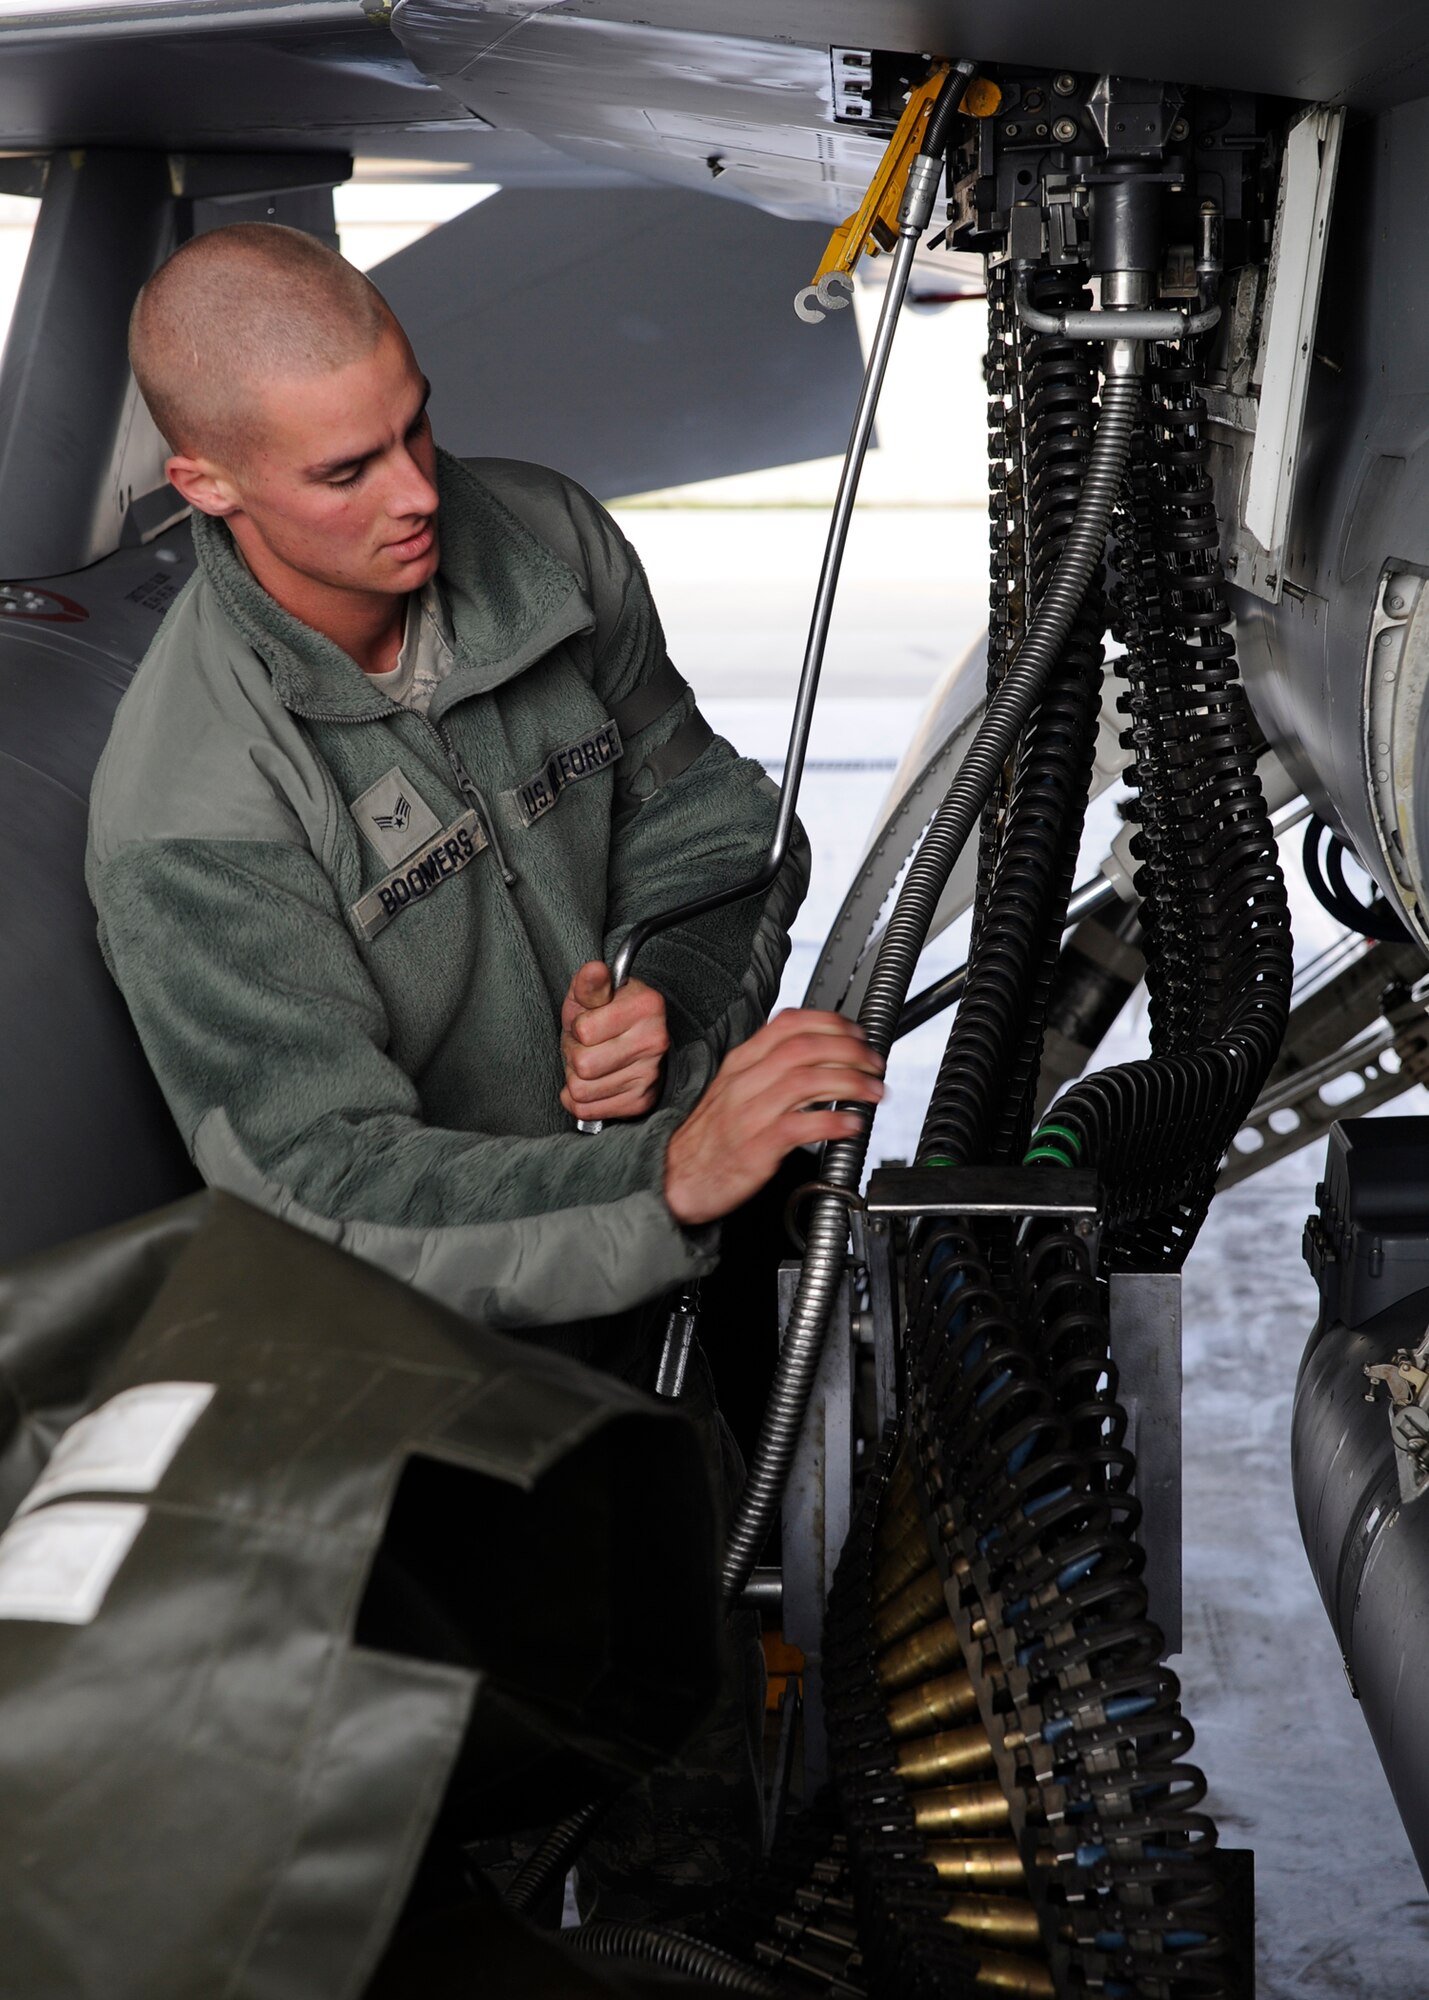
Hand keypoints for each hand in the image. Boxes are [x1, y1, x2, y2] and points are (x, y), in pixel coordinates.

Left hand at [561, 960, 670, 1120]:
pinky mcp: (641, 1102)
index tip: (589, 1024)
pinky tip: (593, 1082)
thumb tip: (594, 970)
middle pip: (582, 1064)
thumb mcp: (593, 995)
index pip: (584, 1031)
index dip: (577, 1027)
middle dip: (573, 1055)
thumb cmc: (607, 1016)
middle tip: (586, 1047)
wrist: (636, 1042)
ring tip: (591, 1063)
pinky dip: (582, 1099)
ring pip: (581, 1090)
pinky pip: (587, 1110)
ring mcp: (650, 1075)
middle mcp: (655, 1041)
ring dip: (576, 1078)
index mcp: (646, 1005)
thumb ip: (589, 983)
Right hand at [663, 1008, 883, 1227]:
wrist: (677, 1177)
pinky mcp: (756, 1147)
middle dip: (850, 1051)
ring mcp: (750, 1113)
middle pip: (805, 1048)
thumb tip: (816, 1053)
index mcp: (742, 1062)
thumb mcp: (734, 1088)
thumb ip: (769, 1067)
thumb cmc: (712, 1136)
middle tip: (875, 1063)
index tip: (857, 1034)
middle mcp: (745, 1081)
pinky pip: (800, 1126)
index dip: (831, 1023)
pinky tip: (852, 1124)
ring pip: (806, 1081)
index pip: (789, 1024)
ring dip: (850, 1083)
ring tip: (873, 1091)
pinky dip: (833, 1123)